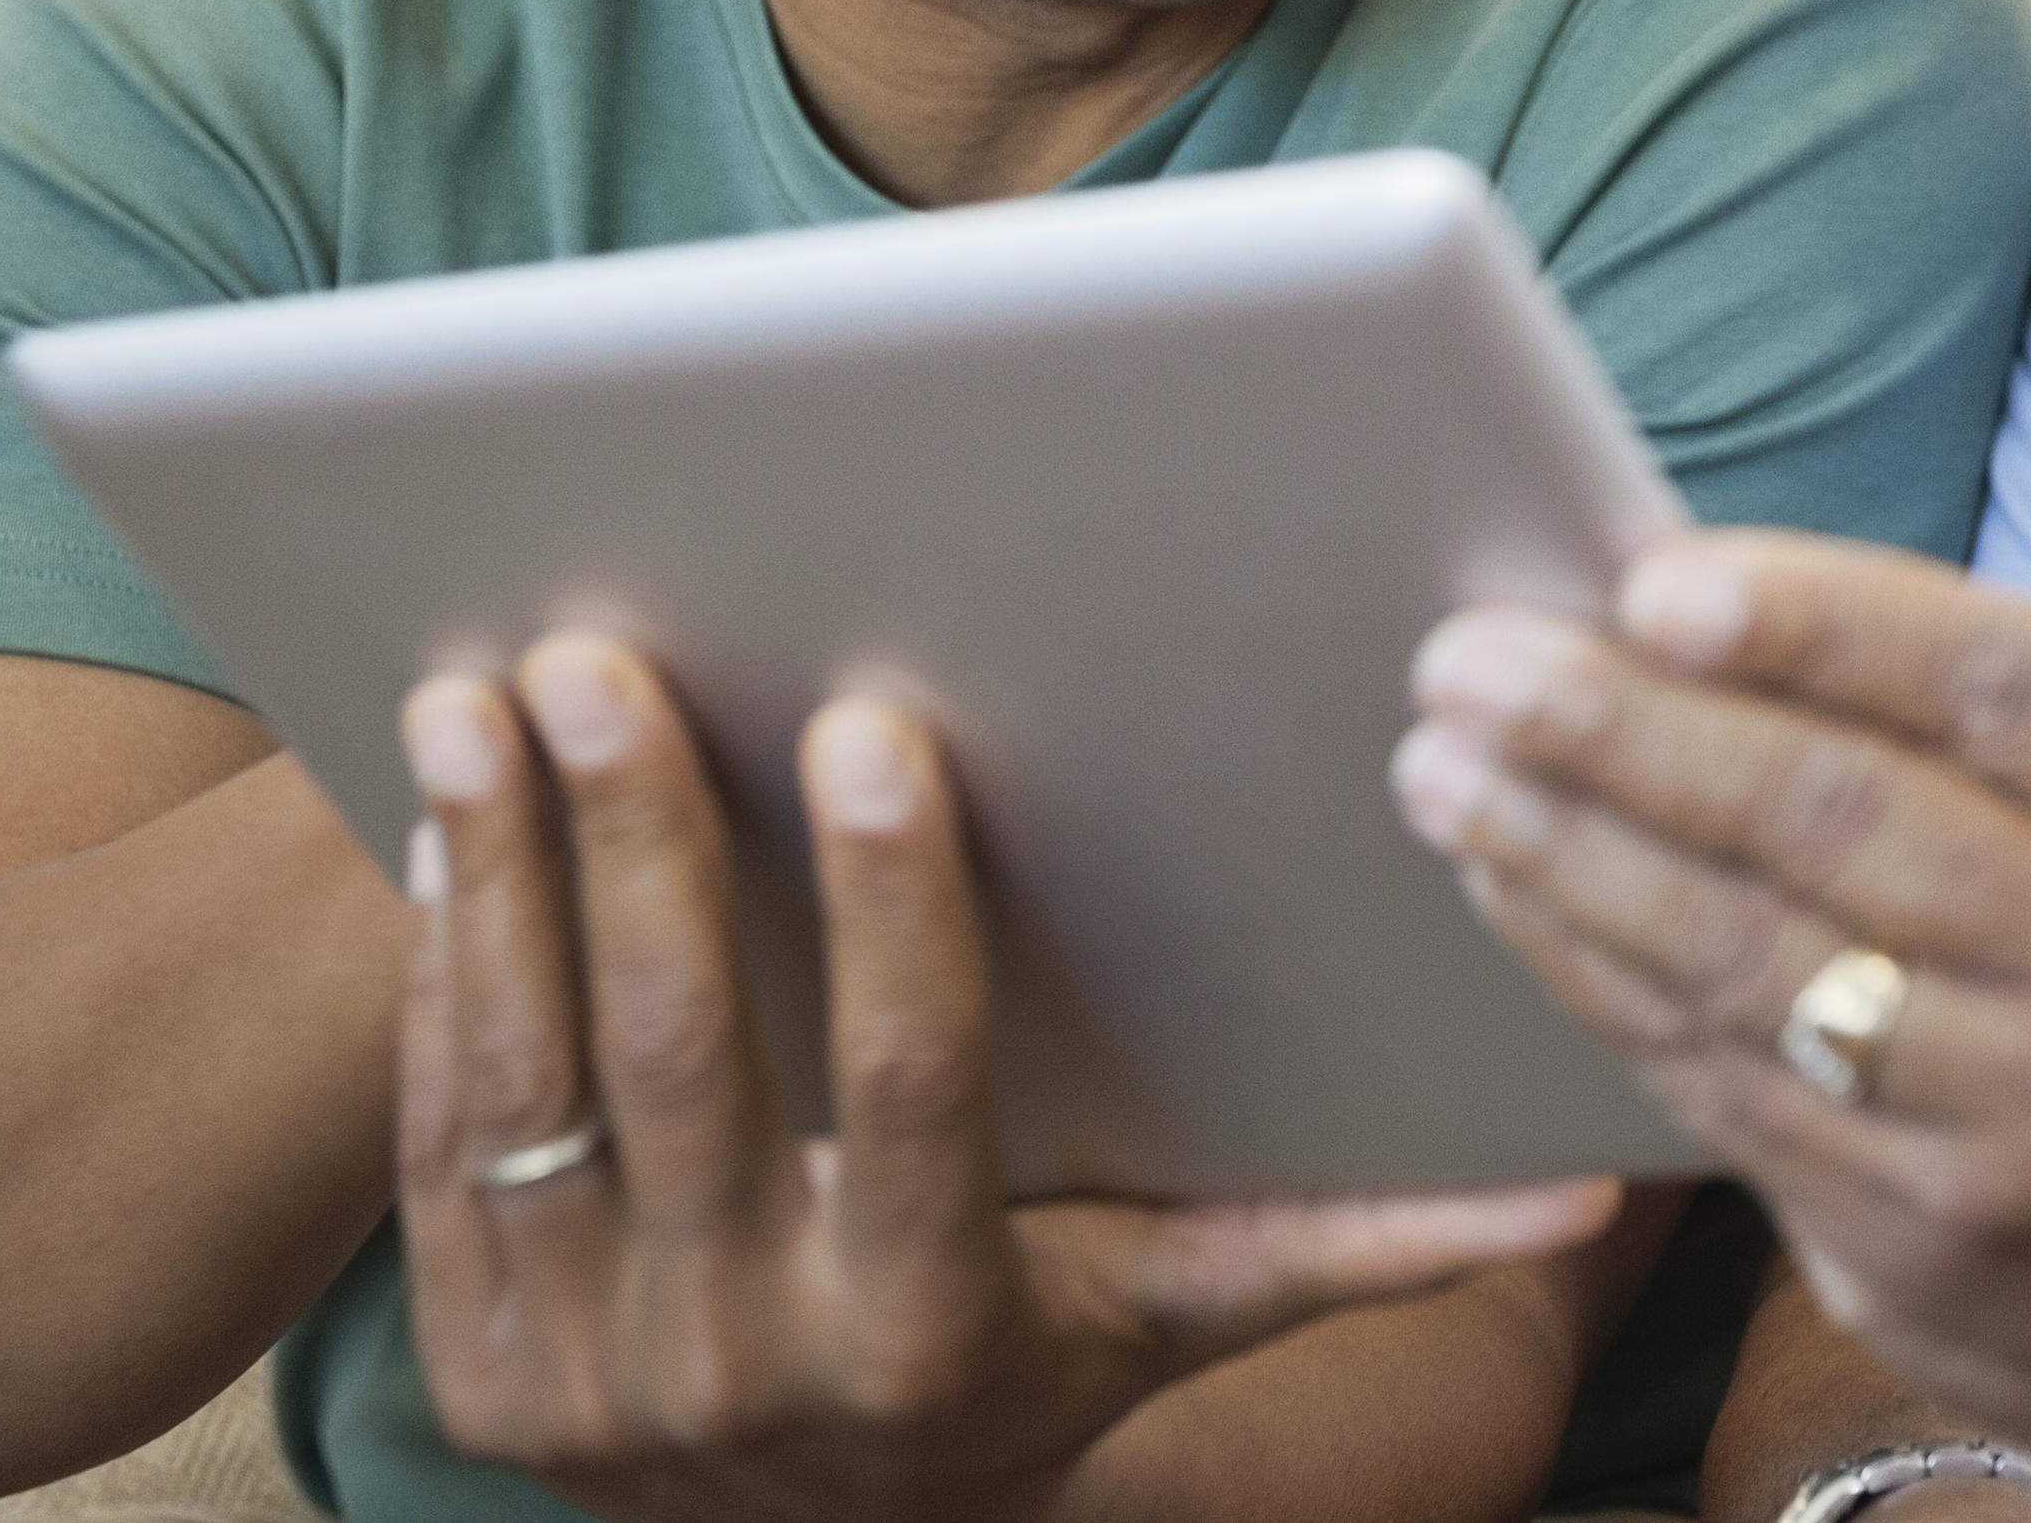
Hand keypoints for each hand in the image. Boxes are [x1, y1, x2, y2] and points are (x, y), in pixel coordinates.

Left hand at [401, 635, 1615, 1522]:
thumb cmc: (1029, 1378)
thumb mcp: (1179, 1317)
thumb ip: (1358, 1237)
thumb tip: (1591, 1181)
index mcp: (931, 1329)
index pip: (911, 1090)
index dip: (892, 911)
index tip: (873, 725)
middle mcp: (738, 1363)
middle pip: (683, 1059)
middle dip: (645, 841)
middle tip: (617, 651)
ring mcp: (577, 1368)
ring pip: (529, 1079)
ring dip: (506, 868)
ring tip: (490, 686)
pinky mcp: (464, 1355)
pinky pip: (441, 1130)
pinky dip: (439, 962)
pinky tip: (441, 809)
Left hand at [1387, 535, 2030, 1477]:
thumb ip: (2017, 703)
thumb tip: (1710, 602)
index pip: (2015, 690)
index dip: (1825, 625)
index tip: (1656, 583)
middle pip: (1850, 827)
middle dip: (1628, 734)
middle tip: (1470, 658)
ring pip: (1752, 970)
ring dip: (1567, 855)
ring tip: (1445, 765)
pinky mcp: (1925, 1255)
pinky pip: (1719, 1087)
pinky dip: (1595, 975)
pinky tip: (1516, 890)